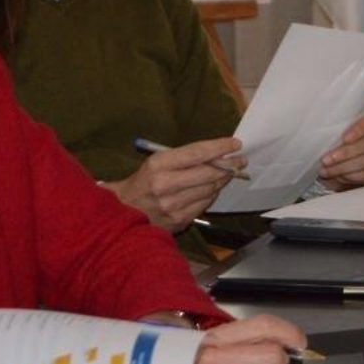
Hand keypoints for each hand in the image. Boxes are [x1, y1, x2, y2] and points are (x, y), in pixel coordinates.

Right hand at [109, 137, 242, 232]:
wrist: (122, 212)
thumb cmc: (142, 183)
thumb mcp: (155, 163)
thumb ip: (184, 158)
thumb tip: (216, 153)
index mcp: (158, 165)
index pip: (197, 153)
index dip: (220, 147)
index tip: (235, 144)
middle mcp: (165, 185)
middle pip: (208, 173)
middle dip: (229, 165)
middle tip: (241, 160)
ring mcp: (173, 205)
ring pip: (210, 189)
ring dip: (223, 180)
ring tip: (229, 173)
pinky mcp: (178, 220)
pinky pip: (205, 204)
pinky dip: (212, 194)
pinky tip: (213, 188)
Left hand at [319, 109, 363, 188]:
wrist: (335, 168)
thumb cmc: (331, 147)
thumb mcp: (329, 136)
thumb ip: (330, 131)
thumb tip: (317, 128)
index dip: (358, 130)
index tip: (344, 139)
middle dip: (345, 153)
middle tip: (325, 160)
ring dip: (344, 167)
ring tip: (326, 171)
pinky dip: (352, 177)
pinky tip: (339, 177)